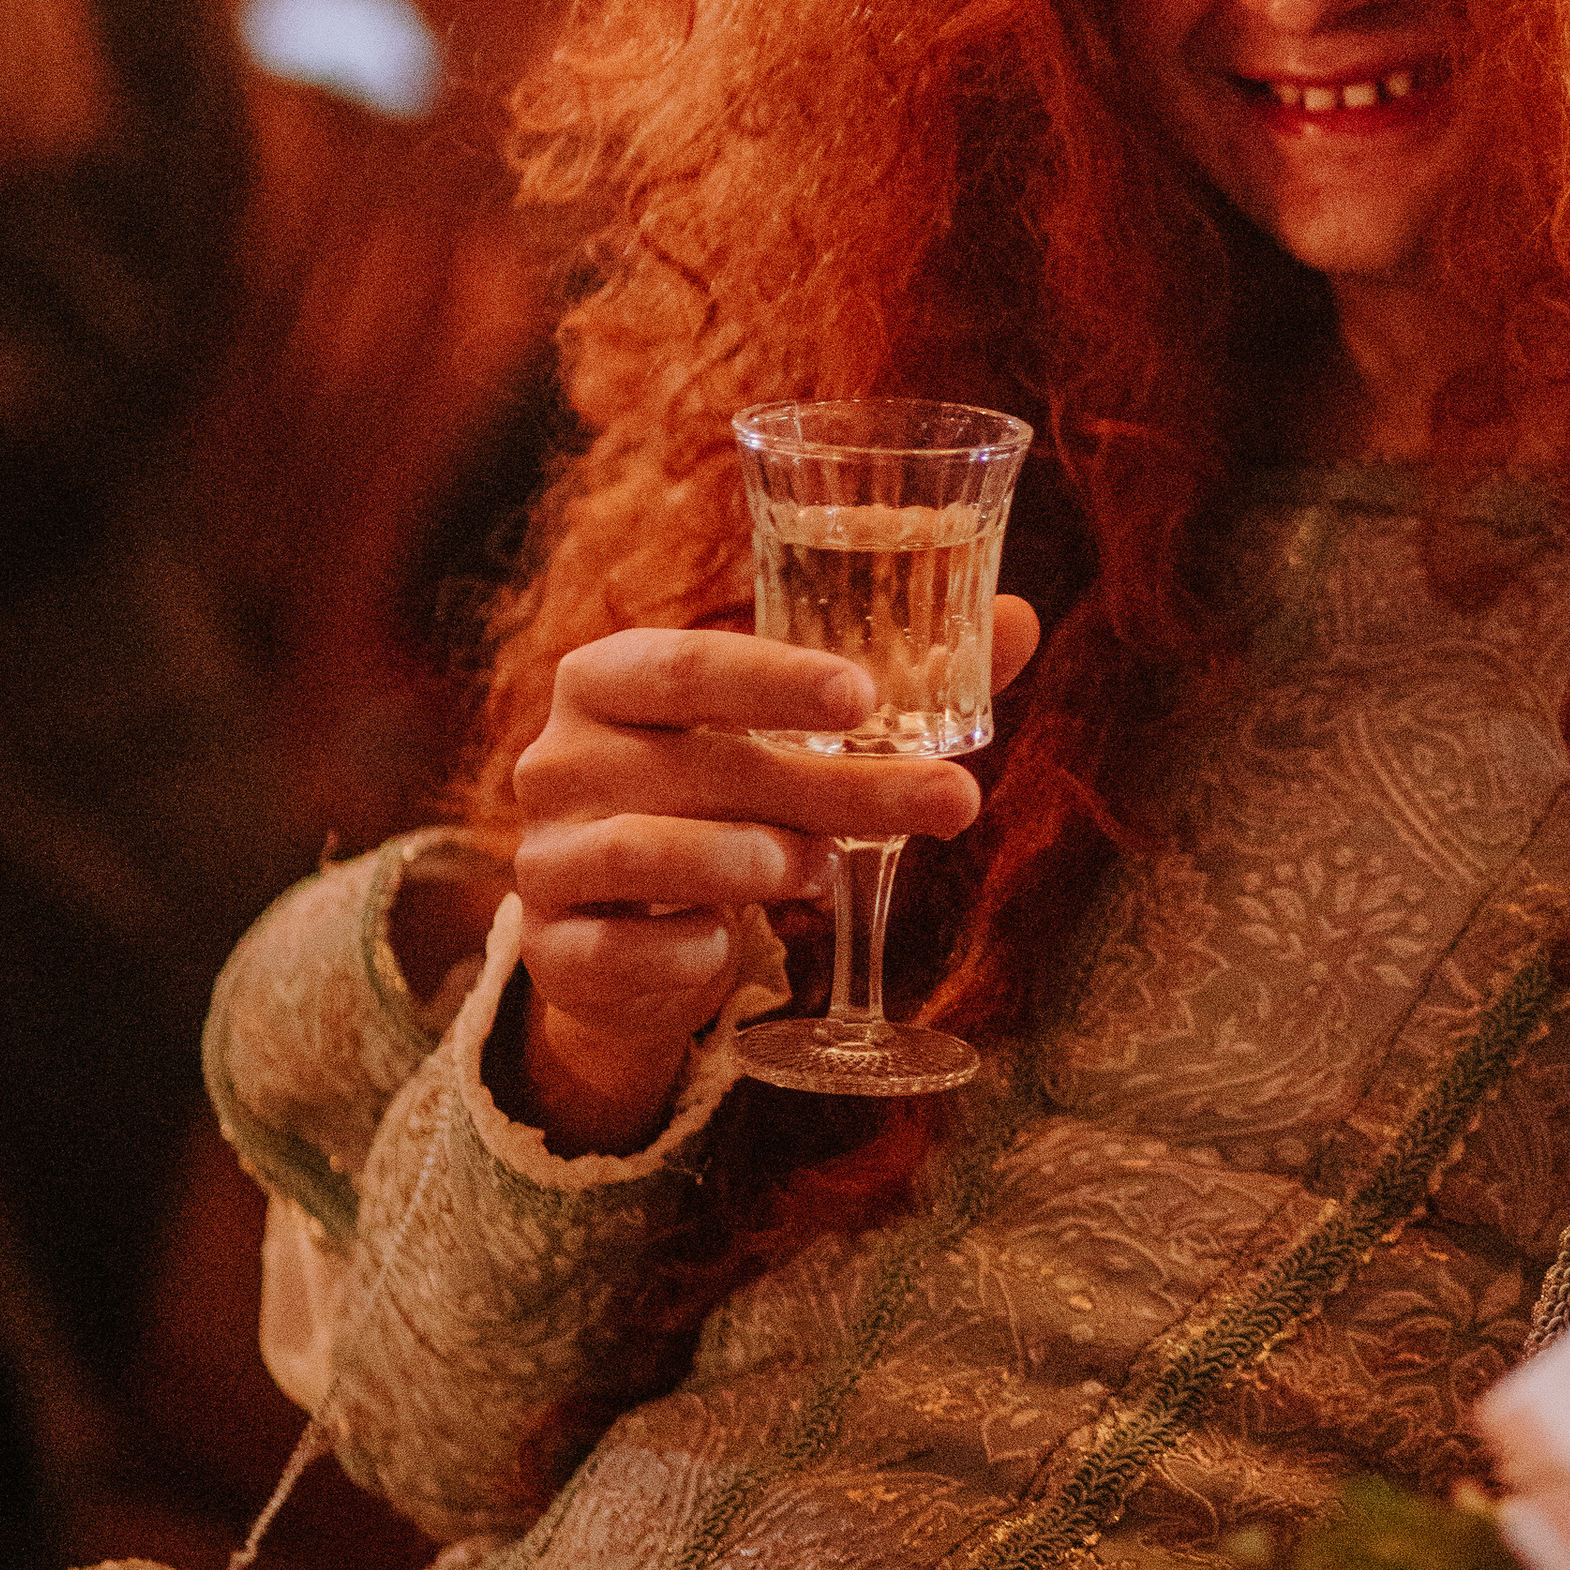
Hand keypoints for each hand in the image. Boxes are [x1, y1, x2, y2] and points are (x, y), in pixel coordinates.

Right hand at [507, 600, 1038, 1151]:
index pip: (686, 663)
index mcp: (609, 678)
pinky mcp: (550, 947)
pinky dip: (690, 949)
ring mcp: (545, 853)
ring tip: (825, 870)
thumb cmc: (723, 803)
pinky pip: (622, 948)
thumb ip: (902, 684)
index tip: (866, 696)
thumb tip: (1024, 620)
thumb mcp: (791, 741)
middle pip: (704, 763)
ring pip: (649, 849)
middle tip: (947, 802)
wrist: (622, 935)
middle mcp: (559, 756)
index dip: (775, 678)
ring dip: (755, 862)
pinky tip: (726, 946)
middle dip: (836, 787)